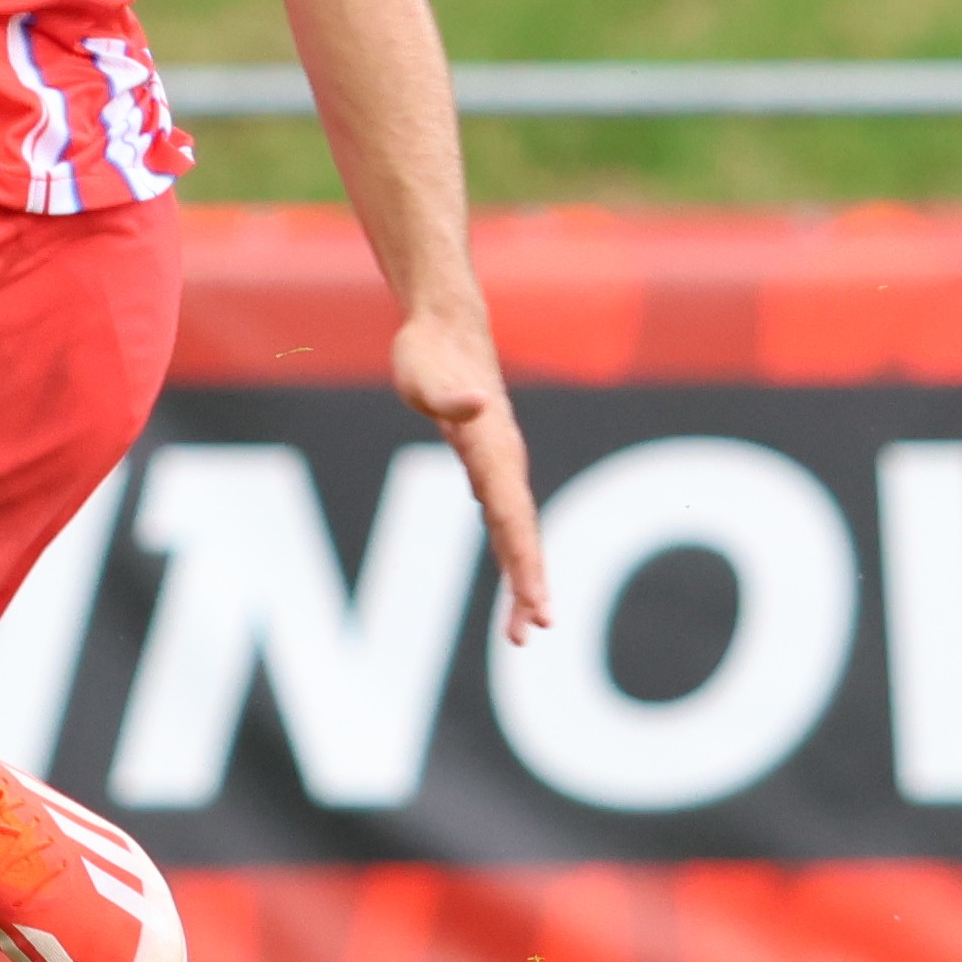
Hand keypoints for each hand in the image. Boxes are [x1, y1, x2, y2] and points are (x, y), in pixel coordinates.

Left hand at [390, 295, 550, 642]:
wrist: (446, 327)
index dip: (526, 565)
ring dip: (523, 579)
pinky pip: (505, 518)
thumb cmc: (428, 354)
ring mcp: (500, 466)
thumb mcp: (425, 375)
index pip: (514, 520)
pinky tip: (511, 576)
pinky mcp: (487, 464)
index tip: (536, 606)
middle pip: (522, 536)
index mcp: (493, 452)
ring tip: (522, 628)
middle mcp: (505, 464)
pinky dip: (511, 551)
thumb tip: (475, 406)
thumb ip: (449, 396)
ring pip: (517, 533)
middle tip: (532, 634)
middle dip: (529, 587)